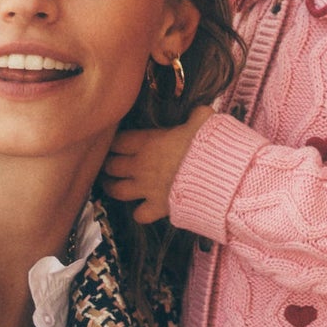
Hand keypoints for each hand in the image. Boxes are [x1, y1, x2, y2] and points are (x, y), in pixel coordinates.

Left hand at [102, 107, 211, 223]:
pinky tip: (142, 210)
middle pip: (112, 165)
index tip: (115, 143)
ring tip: (111, 185)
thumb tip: (199, 111)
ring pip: (117, 190)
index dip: (114, 142)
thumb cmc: (209, 144)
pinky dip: (139, 213)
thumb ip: (196, 116)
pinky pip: (139, 215)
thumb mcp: (203, 120)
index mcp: (149, 142)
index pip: (118, 141)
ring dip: (112, 188)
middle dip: (109, 164)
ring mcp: (147, 188)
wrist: (218, 175)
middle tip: (110, 164)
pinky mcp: (157, 207)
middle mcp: (142, 165)